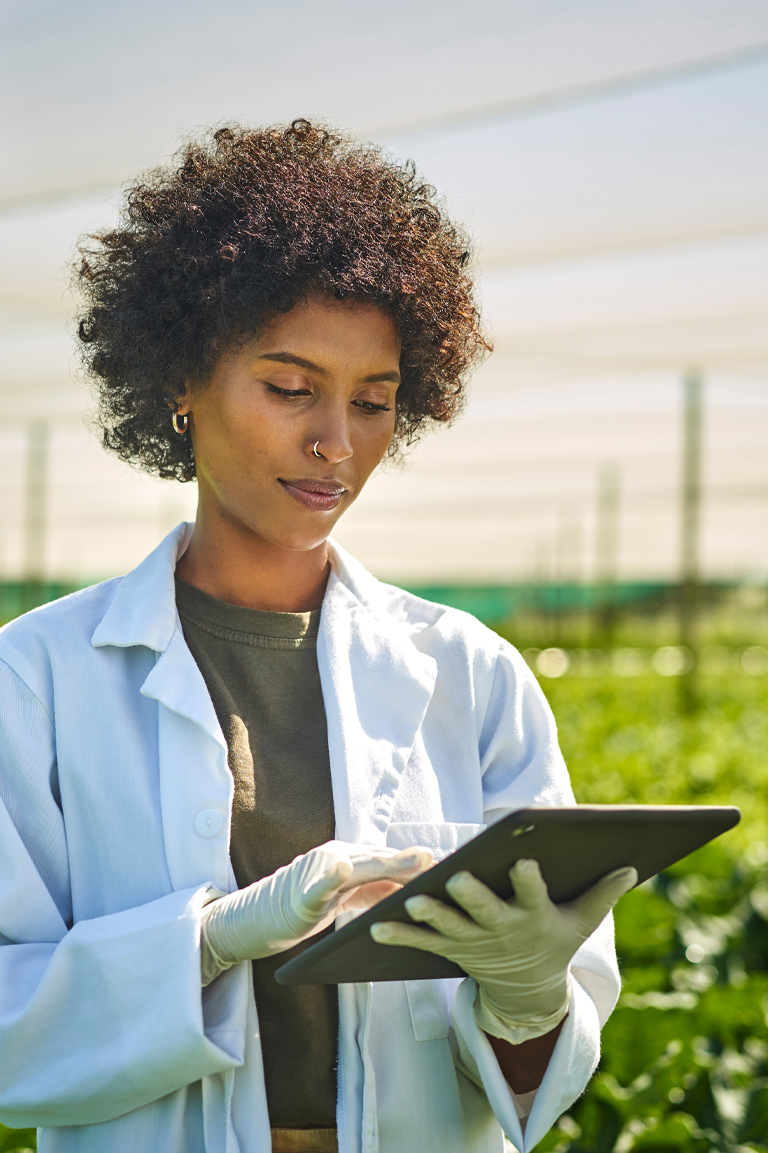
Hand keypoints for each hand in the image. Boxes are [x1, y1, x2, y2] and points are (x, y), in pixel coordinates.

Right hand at [201, 840, 432, 983]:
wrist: (257, 919)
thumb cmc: (306, 908)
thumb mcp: (347, 898)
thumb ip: (376, 889)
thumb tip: (418, 887)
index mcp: (352, 858)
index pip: (395, 859)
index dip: (426, 862)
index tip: (463, 861)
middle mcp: (339, 856)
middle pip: (385, 859)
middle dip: (420, 861)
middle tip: (455, 861)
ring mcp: (319, 871)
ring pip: (361, 866)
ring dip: (390, 862)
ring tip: (421, 860)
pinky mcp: (300, 891)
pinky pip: (317, 884)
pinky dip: (330, 876)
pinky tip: (342, 871)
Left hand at [370, 858, 636, 1041]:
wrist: (528, 993)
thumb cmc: (555, 939)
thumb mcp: (581, 921)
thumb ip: (602, 892)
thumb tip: (632, 864)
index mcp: (535, 918)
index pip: (534, 896)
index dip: (528, 881)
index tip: (523, 860)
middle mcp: (502, 931)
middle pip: (485, 912)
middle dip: (471, 897)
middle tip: (456, 877)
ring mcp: (473, 943)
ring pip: (449, 927)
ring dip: (430, 915)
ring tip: (410, 899)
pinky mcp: (450, 949)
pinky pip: (421, 943)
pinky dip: (398, 934)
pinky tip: (374, 925)